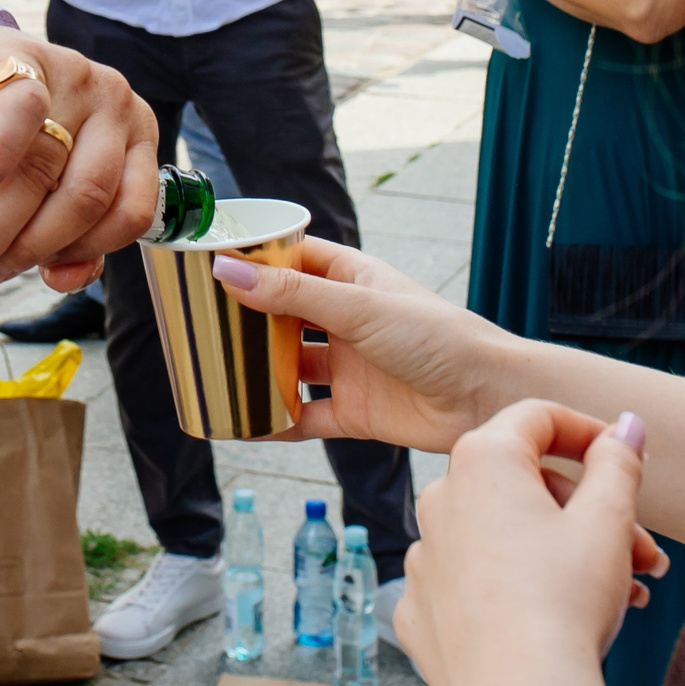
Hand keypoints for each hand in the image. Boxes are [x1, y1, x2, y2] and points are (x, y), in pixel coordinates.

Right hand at [0, 25, 159, 290]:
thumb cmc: (17, 138)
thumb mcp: (53, 188)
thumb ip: (70, 238)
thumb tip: (64, 281)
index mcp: (137, 141)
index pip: (131, 212)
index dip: (85, 252)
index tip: (38, 273)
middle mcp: (117, 106)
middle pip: (87, 195)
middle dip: (32, 246)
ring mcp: (76, 77)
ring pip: (49, 165)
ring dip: (2, 221)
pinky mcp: (26, 58)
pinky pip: (21, 111)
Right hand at [211, 237, 513, 451]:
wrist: (487, 398)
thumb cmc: (437, 336)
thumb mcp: (358, 307)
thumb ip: (292, 296)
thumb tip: (226, 273)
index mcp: (351, 280)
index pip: (291, 260)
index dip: (252, 260)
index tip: (206, 264)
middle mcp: (347, 321)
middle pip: (283, 317)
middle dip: (245, 321)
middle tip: (196, 324)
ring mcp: (349, 367)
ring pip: (289, 368)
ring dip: (257, 373)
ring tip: (211, 375)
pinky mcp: (355, 412)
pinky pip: (304, 417)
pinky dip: (274, 422)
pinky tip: (241, 426)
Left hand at [400, 402, 668, 685]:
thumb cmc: (563, 602)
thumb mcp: (606, 519)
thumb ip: (617, 462)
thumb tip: (625, 426)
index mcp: (483, 461)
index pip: (537, 418)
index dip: (588, 432)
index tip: (623, 458)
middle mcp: (441, 498)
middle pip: (525, 485)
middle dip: (590, 513)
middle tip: (639, 551)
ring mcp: (426, 555)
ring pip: (502, 536)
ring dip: (561, 554)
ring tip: (623, 593)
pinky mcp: (420, 608)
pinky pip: (473, 583)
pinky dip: (511, 590)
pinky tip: (556, 619)